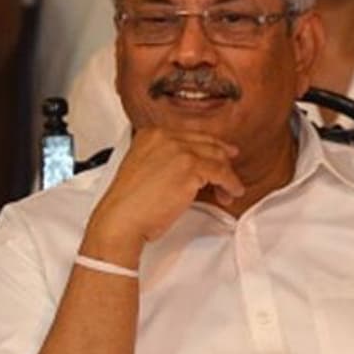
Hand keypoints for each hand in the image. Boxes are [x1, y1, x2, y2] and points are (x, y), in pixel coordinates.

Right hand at [84, 128, 242, 264]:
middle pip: (206, 143)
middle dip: (220, 159)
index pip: (189, 135)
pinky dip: (230, 184)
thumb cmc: (129, 204)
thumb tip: (188, 166)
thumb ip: (164, 160)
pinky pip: (222, 173)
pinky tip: (231, 192)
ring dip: (227, 175)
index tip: (218, 152)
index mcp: (150, 134)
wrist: (122, 219)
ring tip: (228, 190)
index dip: (207, 146)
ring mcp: (179, 150)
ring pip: (216, 157)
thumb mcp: (143, 170)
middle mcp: (165, 137)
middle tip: (229, 170)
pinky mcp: (191, 167)